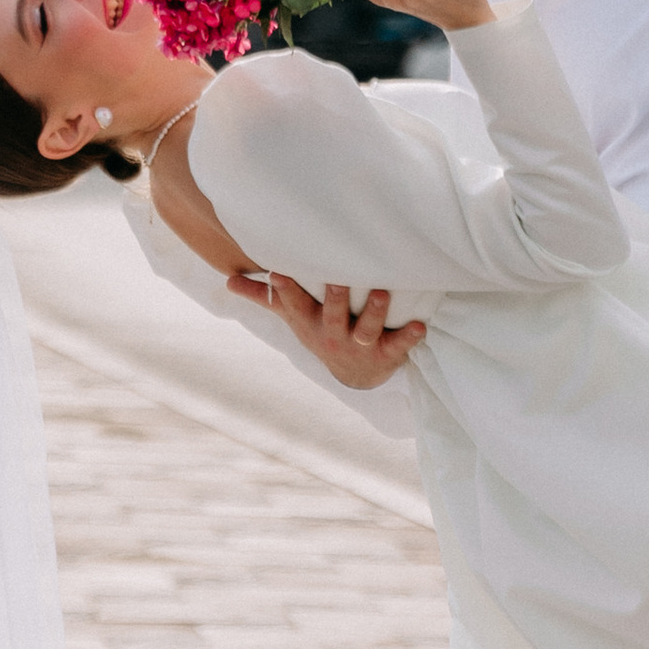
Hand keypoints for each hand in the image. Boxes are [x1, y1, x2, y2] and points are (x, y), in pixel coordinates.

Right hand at [234, 266, 424, 391]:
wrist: (355, 374)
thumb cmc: (322, 331)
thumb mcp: (293, 317)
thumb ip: (264, 297)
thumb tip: (228, 280)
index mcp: (310, 323)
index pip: (294, 306)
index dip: (286, 291)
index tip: (279, 273)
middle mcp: (333, 336)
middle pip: (331, 317)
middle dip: (334, 299)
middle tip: (337, 279)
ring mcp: (360, 346)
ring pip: (366, 331)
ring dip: (373, 312)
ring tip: (382, 293)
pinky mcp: (387, 353)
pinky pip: (399, 345)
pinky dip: (409, 337)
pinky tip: (420, 326)